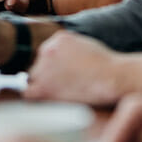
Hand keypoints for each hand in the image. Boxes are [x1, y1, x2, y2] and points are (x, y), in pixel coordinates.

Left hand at [24, 31, 141, 105]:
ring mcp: (43, 67)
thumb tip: (63, 63)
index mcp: (59, 38)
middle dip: (47, 77)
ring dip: (43, 88)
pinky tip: (50, 102)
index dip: (54, 68)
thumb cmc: (107, 67)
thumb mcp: (88, 47)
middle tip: (62, 89)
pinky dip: (37, 99)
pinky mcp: (43, 86)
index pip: (47, 54)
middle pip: (38, 66)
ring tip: (62, 96)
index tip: (63, 78)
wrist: (112, 77)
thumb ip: (71, 51)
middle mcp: (47, 49)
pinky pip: (29, 93)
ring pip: (33, 80)